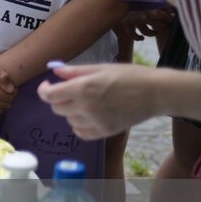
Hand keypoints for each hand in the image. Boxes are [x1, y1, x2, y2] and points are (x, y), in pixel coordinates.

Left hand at [38, 63, 162, 139]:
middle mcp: (86, 106)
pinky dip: (79, 125)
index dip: (44, 90)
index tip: (47, 86)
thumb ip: (75, 71)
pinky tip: (88, 116)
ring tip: (85, 101)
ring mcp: (96, 121)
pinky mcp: (105, 131)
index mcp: (83, 88)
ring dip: (71, 111)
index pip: (50, 96)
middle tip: (69, 90)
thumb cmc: (130, 76)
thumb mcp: (101, 68)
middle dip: (58, 99)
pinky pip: (81, 133)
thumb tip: (55, 71)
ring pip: (69, 120)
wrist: (156, 93)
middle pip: (57, 108)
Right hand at [119, 7, 175, 41]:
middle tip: (166, 23)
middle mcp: (143, 16)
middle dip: (164, 24)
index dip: (169, 17)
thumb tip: (171, 10)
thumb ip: (161, 2)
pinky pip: (133, 35)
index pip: (164, 16)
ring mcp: (134, 21)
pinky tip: (142, 38)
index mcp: (150, 9)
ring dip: (154, 32)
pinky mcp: (126, 23)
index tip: (172, 16)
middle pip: (159, 25)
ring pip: (147, 32)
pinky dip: (138, 38)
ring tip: (157, 30)